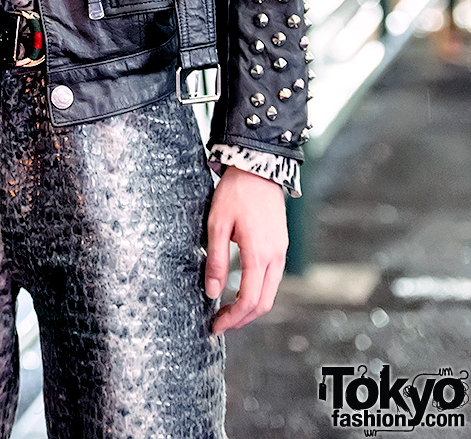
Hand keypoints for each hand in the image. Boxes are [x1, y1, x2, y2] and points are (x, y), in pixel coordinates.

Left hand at [205, 166, 287, 333]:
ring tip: (228, 309)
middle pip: (263, 303)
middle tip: (221, 323)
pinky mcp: (280, 244)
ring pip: (270, 292)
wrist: (258, 167)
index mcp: (259, 254)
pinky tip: (242, 288)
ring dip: (251, 307)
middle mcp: (276, 257)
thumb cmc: (235, 193)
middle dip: (242, 319)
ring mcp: (281, 251)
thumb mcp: (217, 224)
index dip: (232, 319)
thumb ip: (217, 261)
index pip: (249, 301)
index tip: (215, 325)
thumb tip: (212, 293)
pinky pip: (272, 278)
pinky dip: (258, 291)